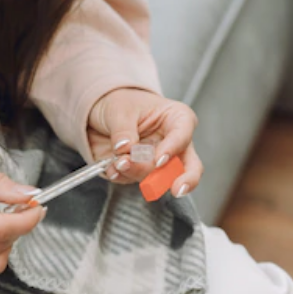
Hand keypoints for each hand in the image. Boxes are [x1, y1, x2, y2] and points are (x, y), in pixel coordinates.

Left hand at [88, 88, 202, 197]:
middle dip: (185, 180)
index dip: (173, 149)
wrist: (102, 113)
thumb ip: (123, 130)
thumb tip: (125, 148)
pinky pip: (135, 181)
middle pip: (191, 167)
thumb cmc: (121, 102)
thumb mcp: (120, 109)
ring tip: (118, 163)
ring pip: (158, 177)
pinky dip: (123, 177)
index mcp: (177, 120)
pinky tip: (112, 167)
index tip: (159, 161)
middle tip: (176, 190)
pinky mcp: (142, 173)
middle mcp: (174, 144)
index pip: (183, 136)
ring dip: (137, 173)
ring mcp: (159, 162)